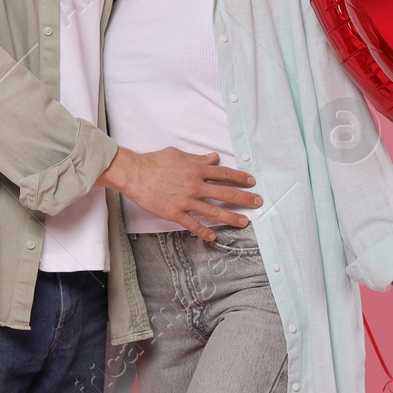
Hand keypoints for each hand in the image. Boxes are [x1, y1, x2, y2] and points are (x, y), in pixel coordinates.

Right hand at [99, 147, 260, 242]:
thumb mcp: (178, 154)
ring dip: (231, 217)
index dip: (240, 177)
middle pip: (225, 193)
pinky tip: (213, 237)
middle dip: (244, 198)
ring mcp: (186, 200)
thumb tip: (213, 158)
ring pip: (213, 211)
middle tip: (258, 202)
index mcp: (196, 169)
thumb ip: (197, 158)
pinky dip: (204, 232)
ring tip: (244, 222)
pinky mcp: (175, 213)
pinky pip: (193, 224)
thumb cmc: (155, 162)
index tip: (251, 181)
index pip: (224, 173)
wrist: (135, 174)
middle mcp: (195, 185)